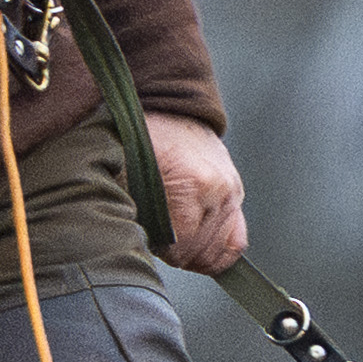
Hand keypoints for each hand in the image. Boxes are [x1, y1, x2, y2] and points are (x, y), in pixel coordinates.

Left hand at [144, 113, 249, 274]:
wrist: (171, 108)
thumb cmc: (143, 138)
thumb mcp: (124, 170)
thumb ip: (128, 207)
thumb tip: (131, 240)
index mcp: (191, 183)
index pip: (182, 246)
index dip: (162, 251)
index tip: (149, 241)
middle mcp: (219, 189)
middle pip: (202, 251)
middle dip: (178, 253)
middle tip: (160, 240)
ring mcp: (232, 192)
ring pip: (222, 249)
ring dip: (196, 252)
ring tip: (176, 241)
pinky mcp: (237, 193)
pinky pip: (236, 238)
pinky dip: (218, 248)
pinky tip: (199, 246)